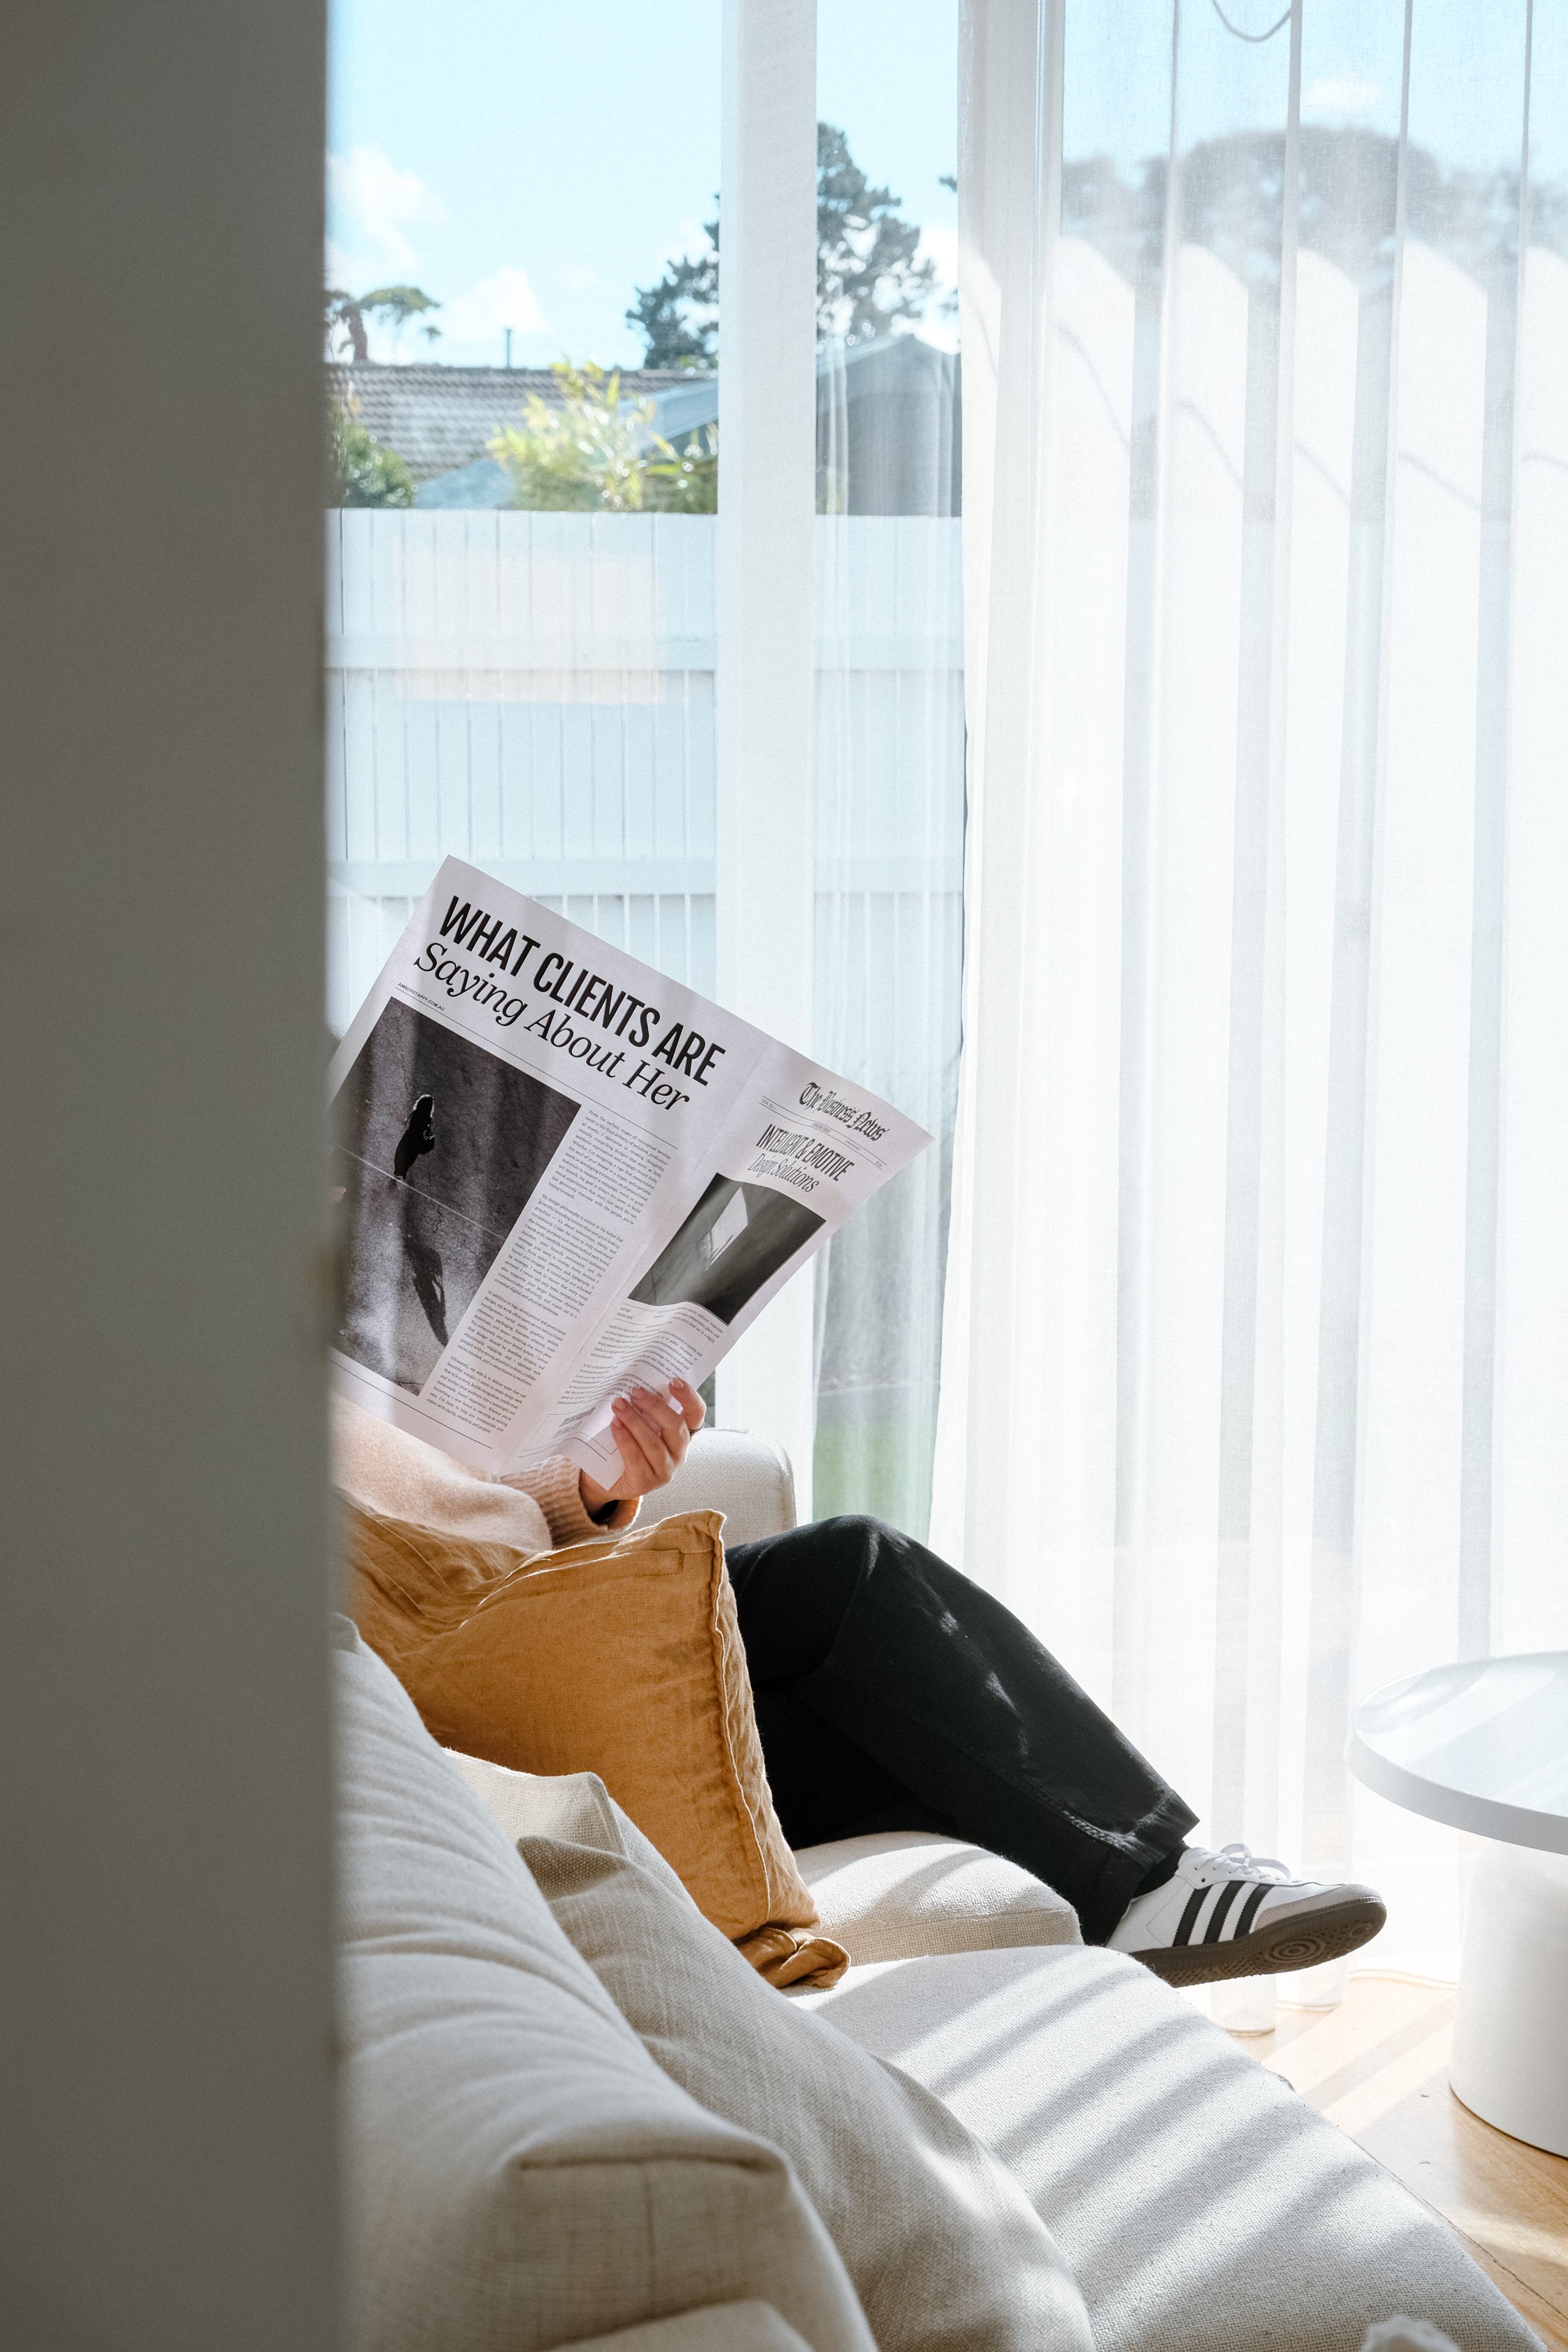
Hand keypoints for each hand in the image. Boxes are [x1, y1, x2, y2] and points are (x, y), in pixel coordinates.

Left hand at [578, 1377, 705, 1515]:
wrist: (606, 1477)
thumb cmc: (625, 1443)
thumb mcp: (639, 1423)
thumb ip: (644, 1408)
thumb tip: (635, 1384)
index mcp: (681, 1434)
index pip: (696, 1414)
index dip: (689, 1397)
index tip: (674, 1381)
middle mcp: (679, 1453)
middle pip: (676, 1426)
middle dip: (655, 1406)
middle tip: (635, 1392)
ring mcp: (664, 1470)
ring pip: (653, 1442)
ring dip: (634, 1421)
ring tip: (618, 1406)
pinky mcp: (646, 1483)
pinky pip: (636, 1458)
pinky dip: (624, 1439)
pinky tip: (615, 1426)